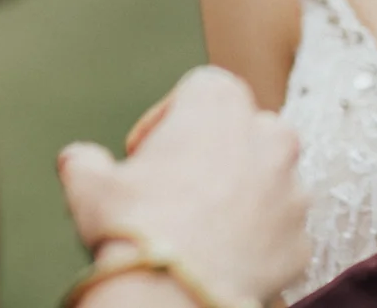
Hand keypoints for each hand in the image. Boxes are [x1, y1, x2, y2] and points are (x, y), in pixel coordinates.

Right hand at [59, 67, 309, 306]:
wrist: (172, 295)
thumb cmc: (132, 228)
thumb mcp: (90, 187)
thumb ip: (85, 163)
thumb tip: (76, 160)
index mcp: (221, 104)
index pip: (202, 89)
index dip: (170, 119)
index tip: (147, 154)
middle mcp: (269, 135)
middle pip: (244, 130)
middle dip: (216, 155)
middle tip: (178, 191)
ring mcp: (292, 189)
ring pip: (270, 182)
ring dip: (243, 198)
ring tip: (201, 230)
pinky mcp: (301, 238)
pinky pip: (280, 233)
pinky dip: (258, 243)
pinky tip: (223, 261)